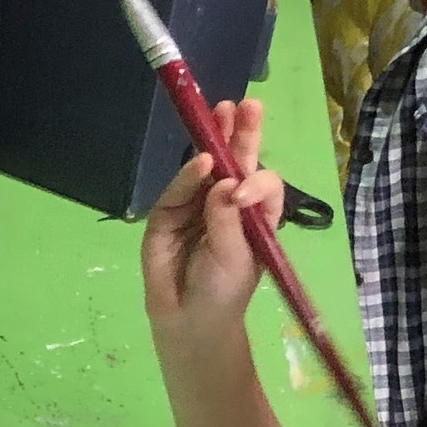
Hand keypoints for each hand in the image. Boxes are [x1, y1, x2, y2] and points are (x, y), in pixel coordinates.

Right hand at [141, 98, 283, 337]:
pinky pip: (176, 192)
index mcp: (252, 213)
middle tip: (245, 104)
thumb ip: (228, 220)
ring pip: (205, 170)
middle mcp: (225, 204)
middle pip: (235, 163)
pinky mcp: (166, 216)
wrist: (189, 321)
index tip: (244, 190)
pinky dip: (186, 176)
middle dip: (239, 133)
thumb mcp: (238, 258)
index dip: (255, 178)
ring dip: (213, 142)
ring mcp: (194, 207)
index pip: (259, 182)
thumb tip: (223, 182)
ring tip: (221, 116)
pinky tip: (199, 161)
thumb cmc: (223, 291)